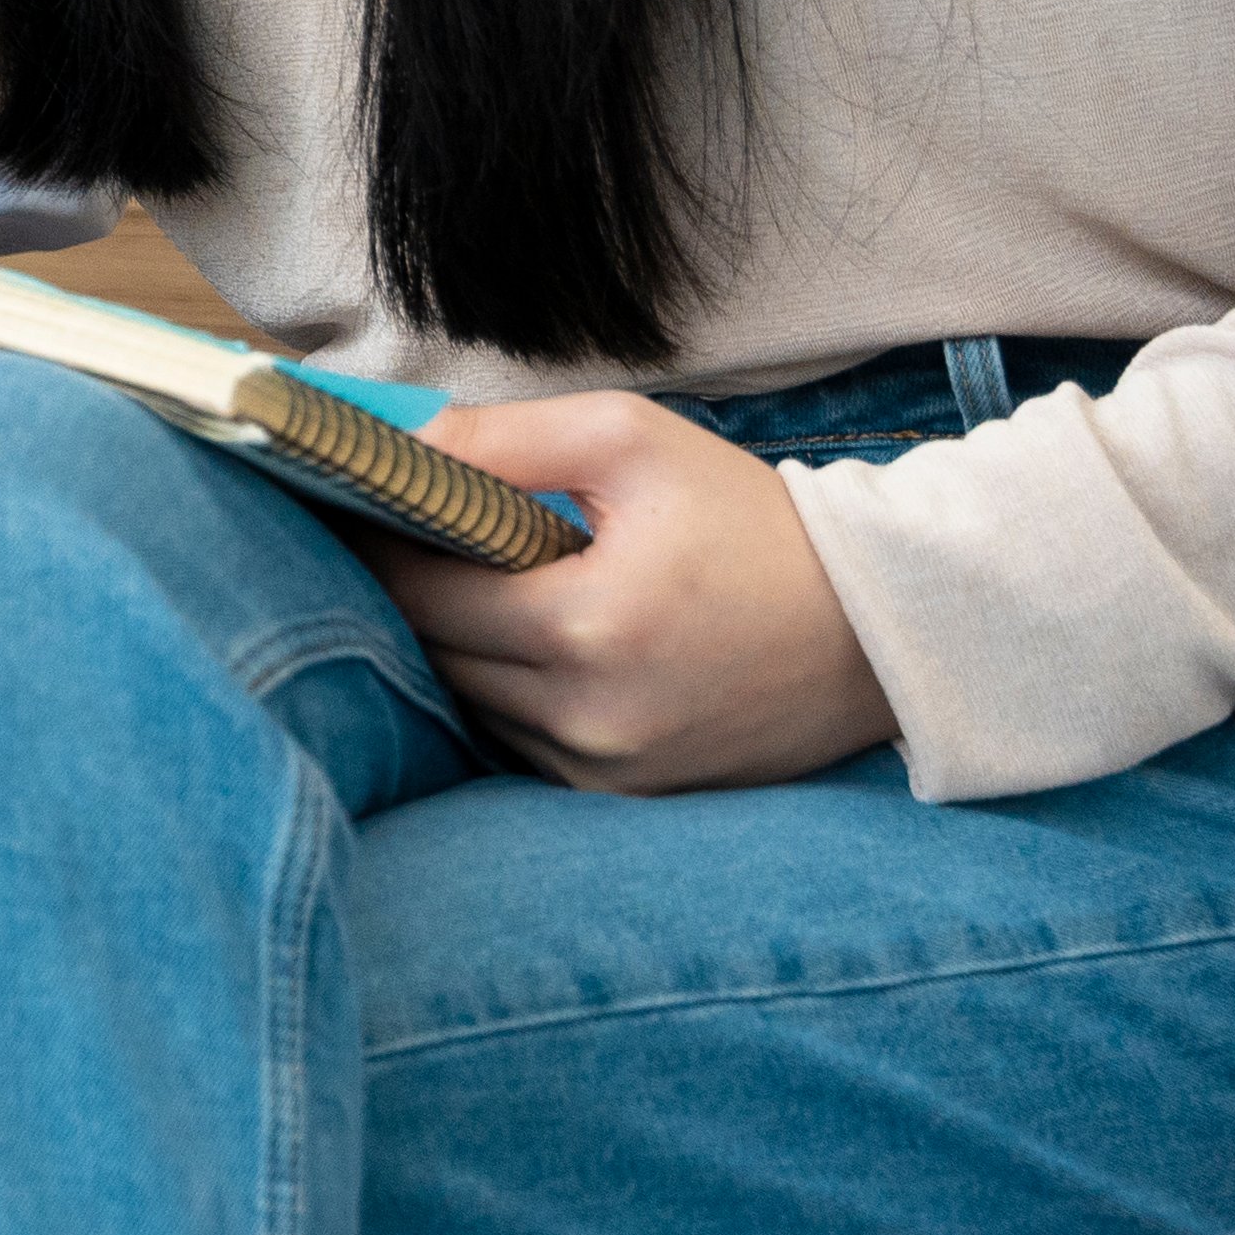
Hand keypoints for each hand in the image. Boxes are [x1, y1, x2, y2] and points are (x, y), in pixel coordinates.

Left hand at [374, 394, 900, 794]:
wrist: (877, 625)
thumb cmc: (752, 520)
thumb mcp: (631, 441)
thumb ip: (503, 439)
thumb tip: (394, 446)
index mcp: (585, 624)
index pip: (420, 590)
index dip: (378, 543)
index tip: (357, 506)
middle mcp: (588, 715)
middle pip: (436, 651)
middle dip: (413, 592)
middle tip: (406, 535)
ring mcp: (607, 767)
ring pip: (473, 701)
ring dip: (463, 646)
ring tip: (480, 583)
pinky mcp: (626, 795)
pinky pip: (524, 741)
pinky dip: (515, 692)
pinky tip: (537, 642)